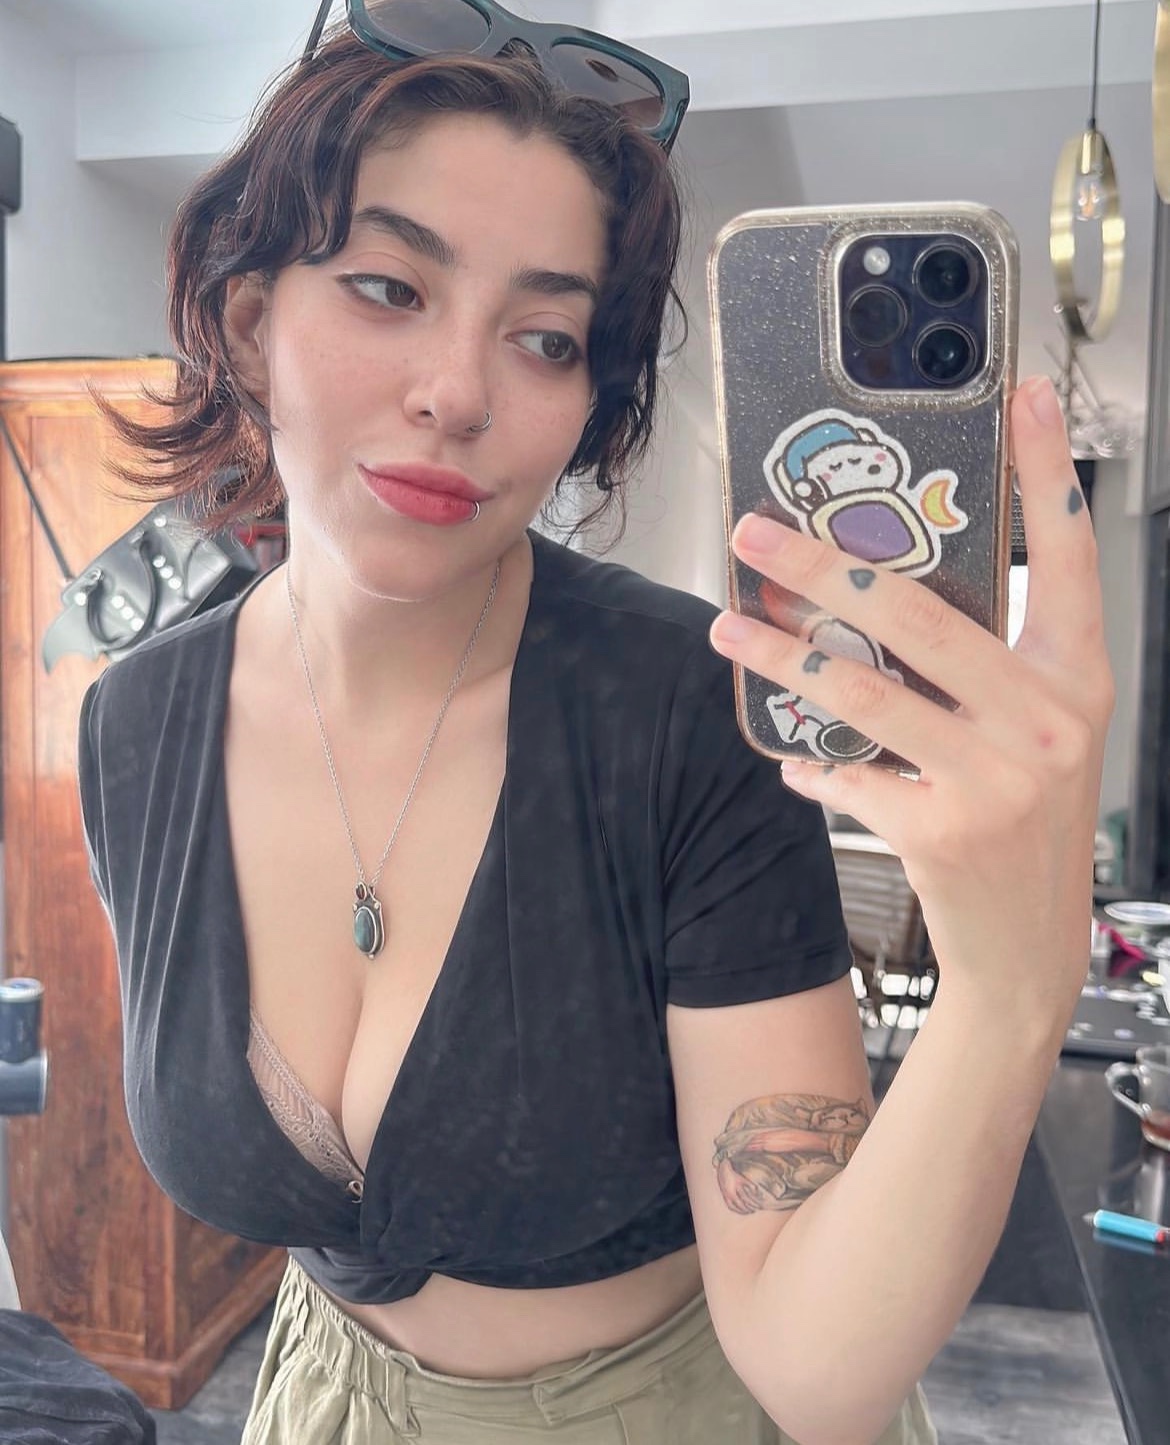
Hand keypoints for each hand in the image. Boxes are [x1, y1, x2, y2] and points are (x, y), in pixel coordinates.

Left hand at [708, 376, 1114, 1027]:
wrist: (1029, 946)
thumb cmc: (1028, 823)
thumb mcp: (1035, 734)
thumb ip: (982, 667)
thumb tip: (871, 600)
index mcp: (1079, 678)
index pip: (1069, 554)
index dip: (1043, 471)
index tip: (1018, 394)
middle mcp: (1050, 720)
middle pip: (919, 614)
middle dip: (823, 566)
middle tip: (756, 533)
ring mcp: (1000, 777)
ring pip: (865, 690)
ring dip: (782, 655)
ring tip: (728, 626)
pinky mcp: (946, 831)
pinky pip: (850, 772)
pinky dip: (813, 762)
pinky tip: (793, 758)